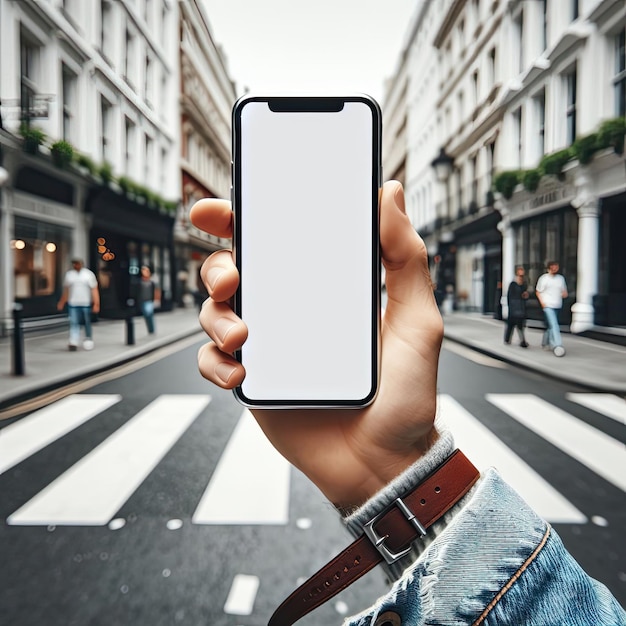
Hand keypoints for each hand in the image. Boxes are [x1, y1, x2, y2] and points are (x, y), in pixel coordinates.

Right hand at [190, 181, 442, 509]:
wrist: (385, 463)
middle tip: (230, 278)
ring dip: (215, 317)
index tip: (218, 209)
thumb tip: (391, 191)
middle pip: (234, 271)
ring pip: (216, 313)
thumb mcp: (417, 321)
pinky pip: (214, 362)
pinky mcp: (254, 382)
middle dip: (217, 264)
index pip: (279, 241)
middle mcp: (291, 312)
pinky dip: (215, 363)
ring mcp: (269, 347)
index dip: (243, 219)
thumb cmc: (406, 394)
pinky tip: (240, 374)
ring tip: (243, 338)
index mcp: (323, 289)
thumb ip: (406, 258)